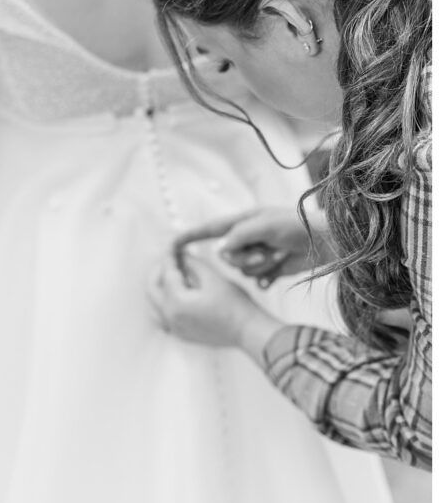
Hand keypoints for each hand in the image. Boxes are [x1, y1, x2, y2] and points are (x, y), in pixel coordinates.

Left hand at [148, 256, 282, 358]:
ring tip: (176, 273)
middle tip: (174, 258)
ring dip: (161, 286)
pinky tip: (179, 292)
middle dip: (160, 270)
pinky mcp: (182, 334)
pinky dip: (166, 301)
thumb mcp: (212, 278)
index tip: (172, 244)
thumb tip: (180, 255)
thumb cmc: (236, 305)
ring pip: (155, 302)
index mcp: (176, 303)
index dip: (169, 255)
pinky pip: (163, 315)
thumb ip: (191, 264)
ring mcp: (174, 328)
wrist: (250, 333)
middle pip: (153, 288)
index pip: (166, 272)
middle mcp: (170, 317)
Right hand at [173, 207, 331, 287]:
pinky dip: (264, 279)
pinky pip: (255, 280)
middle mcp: (248, 239)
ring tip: (279, 257)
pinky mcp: (271, 270)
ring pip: (241, 270)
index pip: (210, 230)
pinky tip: (277, 274)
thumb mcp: (265, 225)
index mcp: (243, 222)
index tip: (172, 244)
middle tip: (268, 251)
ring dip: (259, 267)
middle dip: (245, 258)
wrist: (330, 242)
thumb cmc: (298, 226)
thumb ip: (238, 236)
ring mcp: (259, 255)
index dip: (191, 237)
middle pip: (227, 257)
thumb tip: (219, 250)